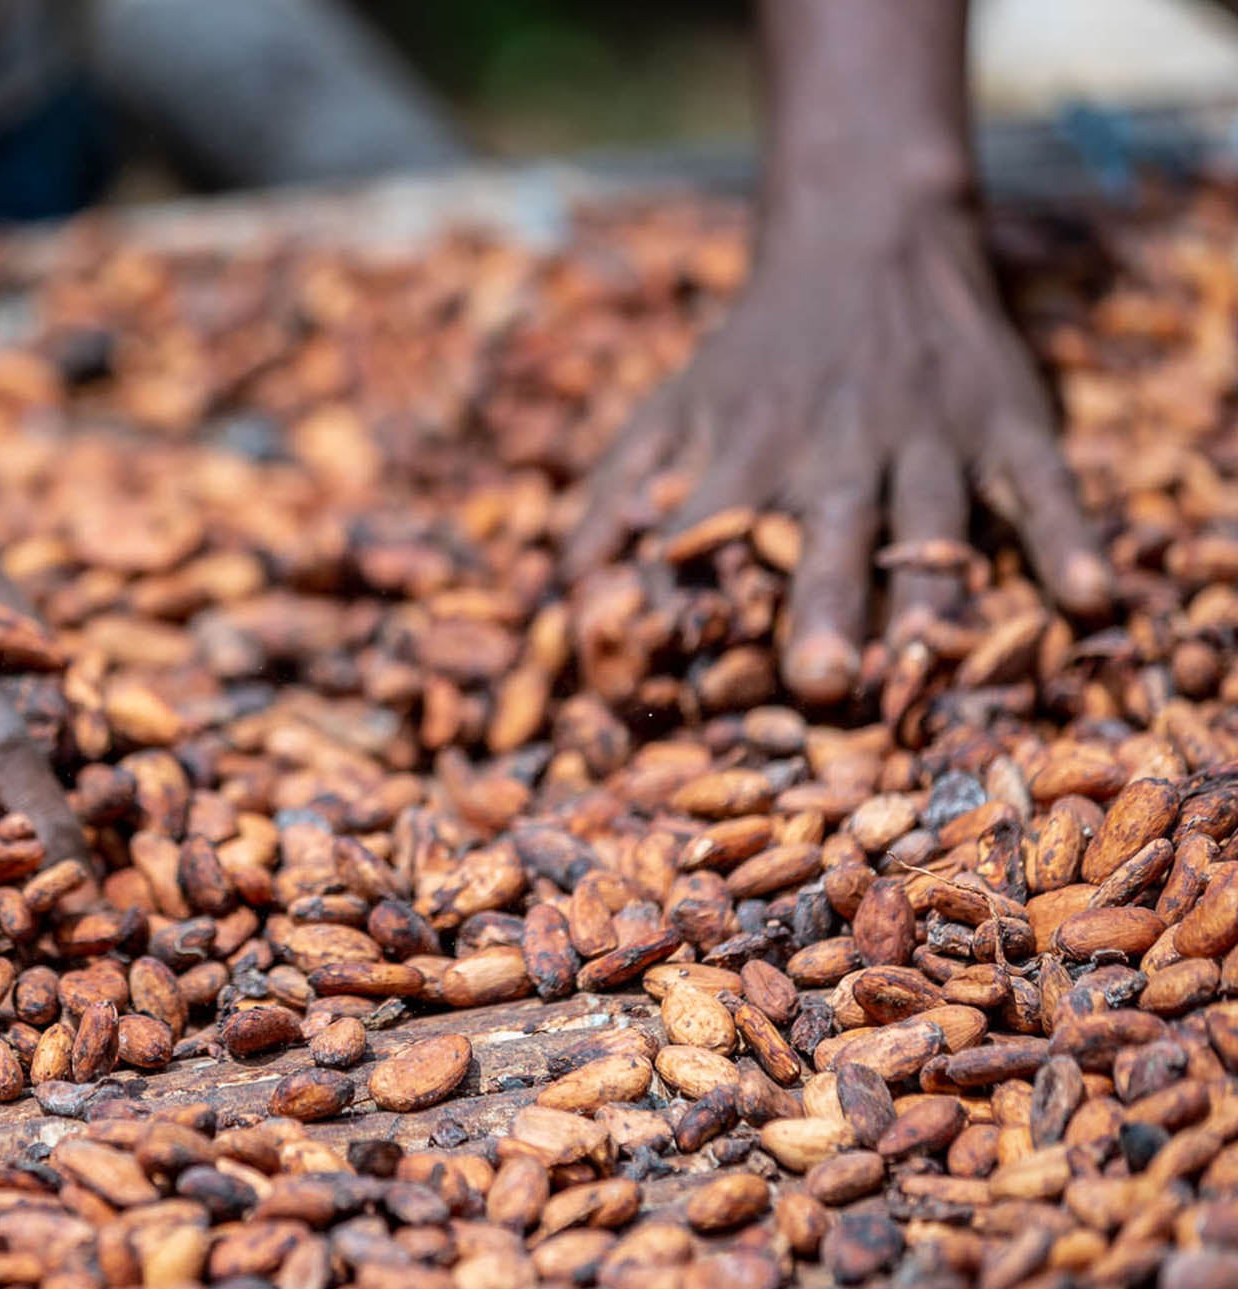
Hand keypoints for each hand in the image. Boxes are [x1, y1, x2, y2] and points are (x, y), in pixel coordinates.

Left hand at [571, 197, 1111, 703]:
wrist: (864, 242)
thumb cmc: (752, 362)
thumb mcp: (667, 415)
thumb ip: (611, 503)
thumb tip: (565, 598)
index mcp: (745, 451)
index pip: (710, 534)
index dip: (694, 599)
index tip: (678, 671)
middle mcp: (835, 444)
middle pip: (825, 532)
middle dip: (822, 603)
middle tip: (819, 680)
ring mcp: (928, 433)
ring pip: (931, 515)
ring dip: (934, 585)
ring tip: (933, 658)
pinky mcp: (1005, 422)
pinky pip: (1041, 486)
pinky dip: (1066, 540)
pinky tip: (1088, 601)